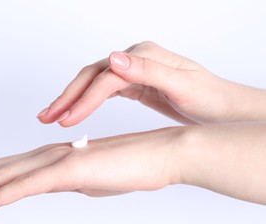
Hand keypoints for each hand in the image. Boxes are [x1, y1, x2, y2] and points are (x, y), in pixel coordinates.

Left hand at [0, 127, 180, 213]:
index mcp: (52, 158)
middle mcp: (48, 155)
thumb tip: (58, 181)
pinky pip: (25, 185)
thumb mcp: (91, 177)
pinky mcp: (70, 170)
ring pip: (0, 176)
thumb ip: (68, 179)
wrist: (161, 152)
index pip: (3, 171)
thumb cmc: (131, 165)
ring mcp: (57, 161)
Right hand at [37, 41, 265, 125]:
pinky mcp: (133, 84)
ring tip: (52, 116)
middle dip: (67, 97)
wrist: (223, 108)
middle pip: (91, 76)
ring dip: (71, 99)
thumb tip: (112, 58)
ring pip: (92, 83)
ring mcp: (133, 71)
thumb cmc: (209, 98)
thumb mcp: (182, 85)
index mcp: (144, 56)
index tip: (67, 120)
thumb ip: (147, 71)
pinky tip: (75, 111)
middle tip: (46, 117)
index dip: (84, 99)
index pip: (105, 78)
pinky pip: (102, 91)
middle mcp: (135, 60)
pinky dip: (85, 101)